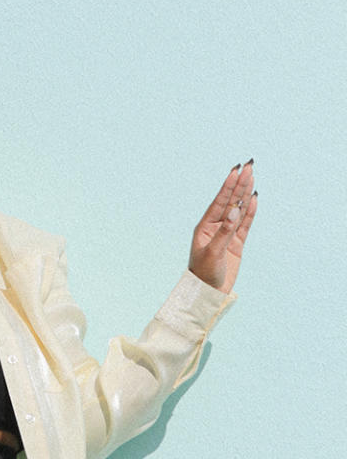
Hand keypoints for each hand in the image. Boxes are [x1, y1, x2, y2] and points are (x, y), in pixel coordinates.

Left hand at [188, 160, 257, 293]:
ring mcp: (227, 234)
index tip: (236, 169)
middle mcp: (216, 227)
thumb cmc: (204, 273)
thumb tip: (235, 210)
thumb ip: (225, 231)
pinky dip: (250, 212)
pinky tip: (254, 199)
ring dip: (245, 193)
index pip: (219, 201)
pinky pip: (245, 224)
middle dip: (239, 183)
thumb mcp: (213, 252)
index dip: (229, 185)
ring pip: (239, 210)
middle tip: (249, 165)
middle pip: (230, 201)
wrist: (207, 293)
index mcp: (205, 226)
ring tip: (252, 176)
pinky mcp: (236, 244)